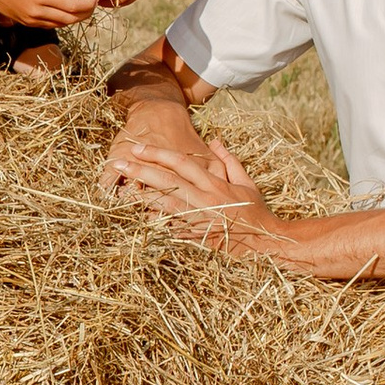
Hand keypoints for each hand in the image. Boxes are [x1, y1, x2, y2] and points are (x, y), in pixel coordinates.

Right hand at [0, 0, 100, 29]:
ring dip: (75, 17)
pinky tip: (66, 10)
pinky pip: (51, 25)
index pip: (73, 6)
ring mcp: (31, 20)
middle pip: (70, 19)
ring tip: (82, 6)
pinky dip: (62, 19)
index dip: (88, 4)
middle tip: (92, 3)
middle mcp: (37, 11)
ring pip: (62, 24)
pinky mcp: (27, 23)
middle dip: (85, 12)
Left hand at [99, 114, 267, 231]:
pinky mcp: (196, 239)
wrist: (266, 243)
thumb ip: (229, 161)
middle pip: (167, 180)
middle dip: (140, 170)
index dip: (158, 154)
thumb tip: (215, 141)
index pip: (181, 163)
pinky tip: (135, 220)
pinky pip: (170, 231)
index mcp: (215, 184)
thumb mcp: (246, 183)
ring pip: (164, 205)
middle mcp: (204, 199)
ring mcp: (199, 220)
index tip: (138, 148)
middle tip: (118, 162)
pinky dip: (154, 225)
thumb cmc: (257, 212)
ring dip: (140, 197)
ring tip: (119, 192)